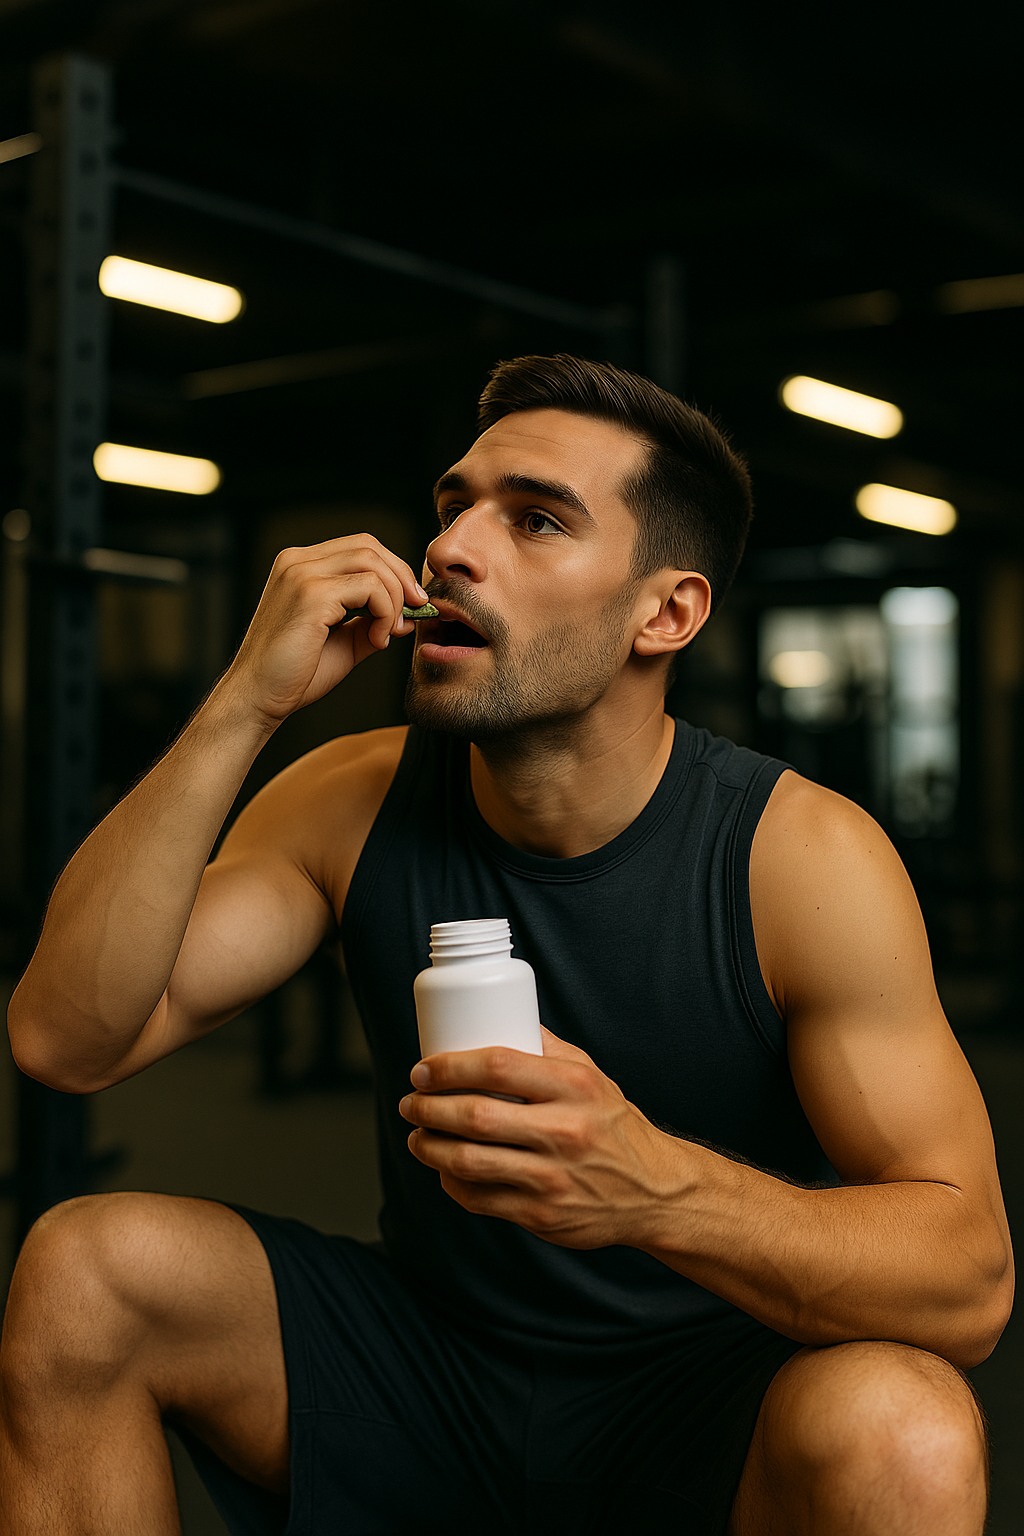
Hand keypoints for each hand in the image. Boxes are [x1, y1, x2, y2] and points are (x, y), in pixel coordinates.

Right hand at [222, 534, 428, 726]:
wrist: (258, 698)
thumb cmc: (294, 674)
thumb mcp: (344, 641)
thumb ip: (372, 621)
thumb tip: (410, 612)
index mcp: (300, 566)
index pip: (359, 546)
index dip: (393, 569)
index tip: (411, 603)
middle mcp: (297, 561)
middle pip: (368, 546)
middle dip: (401, 579)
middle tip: (415, 612)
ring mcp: (301, 574)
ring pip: (372, 562)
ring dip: (394, 598)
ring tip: (388, 633)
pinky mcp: (311, 594)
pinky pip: (370, 587)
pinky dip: (386, 612)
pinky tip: (377, 640)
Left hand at [398, 1026, 685, 1248]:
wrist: (653, 1190)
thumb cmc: (613, 1125)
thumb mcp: (591, 1075)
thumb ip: (546, 1048)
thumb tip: (497, 1015)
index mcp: (575, 1086)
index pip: (497, 1066)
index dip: (449, 1067)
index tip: (423, 1070)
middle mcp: (565, 1130)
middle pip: (476, 1115)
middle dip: (429, 1108)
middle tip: (411, 1103)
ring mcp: (553, 1177)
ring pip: (470, 1161)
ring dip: (430, 1148)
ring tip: (417, 1136)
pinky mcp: (543, 1215)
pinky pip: (480, 1199)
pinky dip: (452, 1184)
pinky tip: (444, 1170)